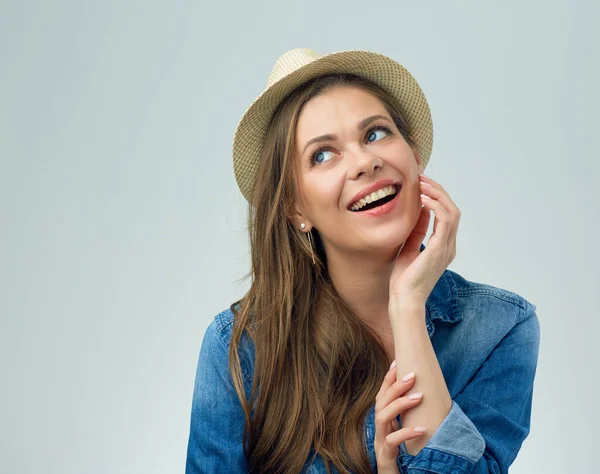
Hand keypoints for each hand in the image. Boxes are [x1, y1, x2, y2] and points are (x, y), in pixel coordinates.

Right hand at [374, 363, 424, 472]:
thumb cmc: (403, 460)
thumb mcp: (407, 435)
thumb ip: (411, 420)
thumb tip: (428, 400)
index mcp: (384, 424)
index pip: (381, 396)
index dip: (388, 379)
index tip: (397, 362)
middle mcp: (379, 431)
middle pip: (380, 403)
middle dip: (395, 387)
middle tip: (412, 375)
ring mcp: (380, 444)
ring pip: (382, 418)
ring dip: (399, 404)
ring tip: (418, 397)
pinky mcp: (385, 458)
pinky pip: (392, 442)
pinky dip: (406, 433)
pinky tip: (422, 429)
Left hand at [389, 173, 460, 307]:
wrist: (404, 299)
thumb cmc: (404, 279)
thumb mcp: (409, 247)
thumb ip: (418, 230)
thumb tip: (420, 209)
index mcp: (444, 246)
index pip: (447, 214)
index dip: (437, 196)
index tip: (421, 185)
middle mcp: (449, 246)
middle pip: (453, 209)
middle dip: (438, 191)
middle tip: (422, 178)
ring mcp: (447, 248)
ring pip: (452, 211)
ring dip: (437, 194)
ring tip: (421, 184)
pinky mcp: (440, 249)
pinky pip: (445, 220)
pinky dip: (436, 206)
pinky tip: (422, 199)